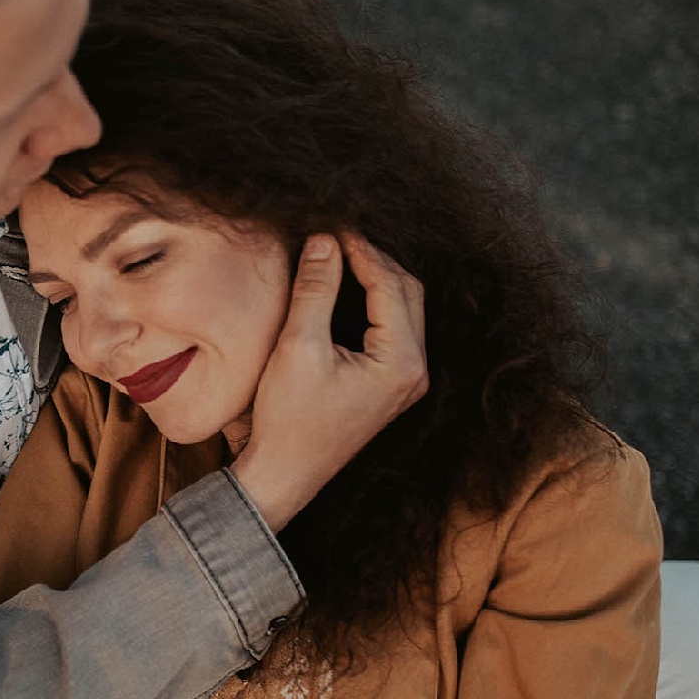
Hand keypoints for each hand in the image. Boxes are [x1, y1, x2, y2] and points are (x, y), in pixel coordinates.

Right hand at [230, 233, 427, 529]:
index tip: (331, 224)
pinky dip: (372, 302)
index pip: (390, 284)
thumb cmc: (288, 419)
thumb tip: (324, 240)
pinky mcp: (390, 385)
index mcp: (401, 362)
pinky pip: (393, 328)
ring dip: (375, 278)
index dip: (361, 249)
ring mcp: (406, 380)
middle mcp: (415, 371)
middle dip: (373, 259)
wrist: (283, 474)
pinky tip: (343, 287)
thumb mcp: (297, 346)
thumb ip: (315, 289)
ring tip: (337, 254)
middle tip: (335, 234)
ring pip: (403, 308)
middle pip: (407, 291)